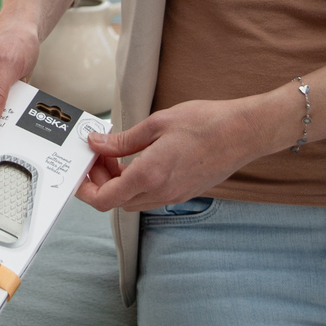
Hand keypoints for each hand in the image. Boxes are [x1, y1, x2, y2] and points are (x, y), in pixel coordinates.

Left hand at [77, 96, 270, 211]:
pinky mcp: (185, 192)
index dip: (85, 190)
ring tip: (117, 155)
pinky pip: (151, 196)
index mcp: (149, 175)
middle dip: (100, 182)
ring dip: (119, 184)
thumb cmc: (206, 123)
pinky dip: (137, 183)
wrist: (245, 132)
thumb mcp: (156, 123)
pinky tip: (139, 159)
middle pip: (116, 202)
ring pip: (133, 201)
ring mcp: (175, 195)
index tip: (80, 172)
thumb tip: (97, 144)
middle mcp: (161, 192)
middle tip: (98, 156)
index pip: (104, 199)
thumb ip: (123, 139)